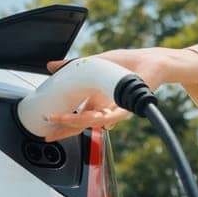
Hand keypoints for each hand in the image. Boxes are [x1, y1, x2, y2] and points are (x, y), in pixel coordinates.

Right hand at [37, 47, 169, 141]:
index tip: (47, 123)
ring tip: (60, 119)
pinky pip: (109, 117)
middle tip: (50, 134)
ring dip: (75, 122)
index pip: (75, 115)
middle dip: (64, 130)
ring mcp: (113, 109)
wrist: (149, 62)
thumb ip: (71, 66)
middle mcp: (103, 107)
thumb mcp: (92, 62)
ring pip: (91, 122)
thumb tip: (50, 66)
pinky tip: (89, 118)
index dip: (61, 121)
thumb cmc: (124, 63)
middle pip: (80, 124)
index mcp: (94, 99)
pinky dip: (98, 118)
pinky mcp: (125, 108)